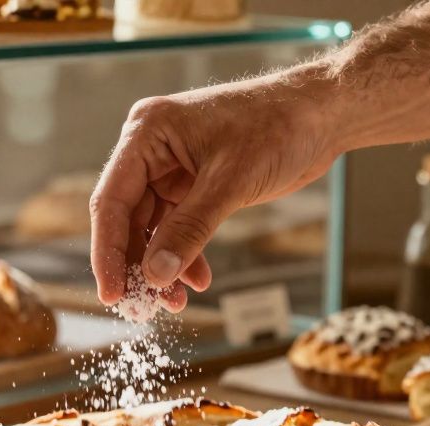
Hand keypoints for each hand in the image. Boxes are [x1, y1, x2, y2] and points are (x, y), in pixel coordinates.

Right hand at [89, 71, 336, 309]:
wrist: (322, 114)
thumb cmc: (277, 127)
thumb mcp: (230, 182)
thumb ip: (189, 230)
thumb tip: (155, 276)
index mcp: (146, 133)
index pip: (112, 201)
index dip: (107, 252)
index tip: (110, 295)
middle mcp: (151, 149)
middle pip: (127, 219)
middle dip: (137, 265)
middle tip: (142, 309)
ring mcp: (172, 168)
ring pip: (152, 228)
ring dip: (161, 266)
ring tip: (174, 302)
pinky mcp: (195, 184)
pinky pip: (178, 227)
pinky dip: (185, 254)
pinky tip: (197, 280)